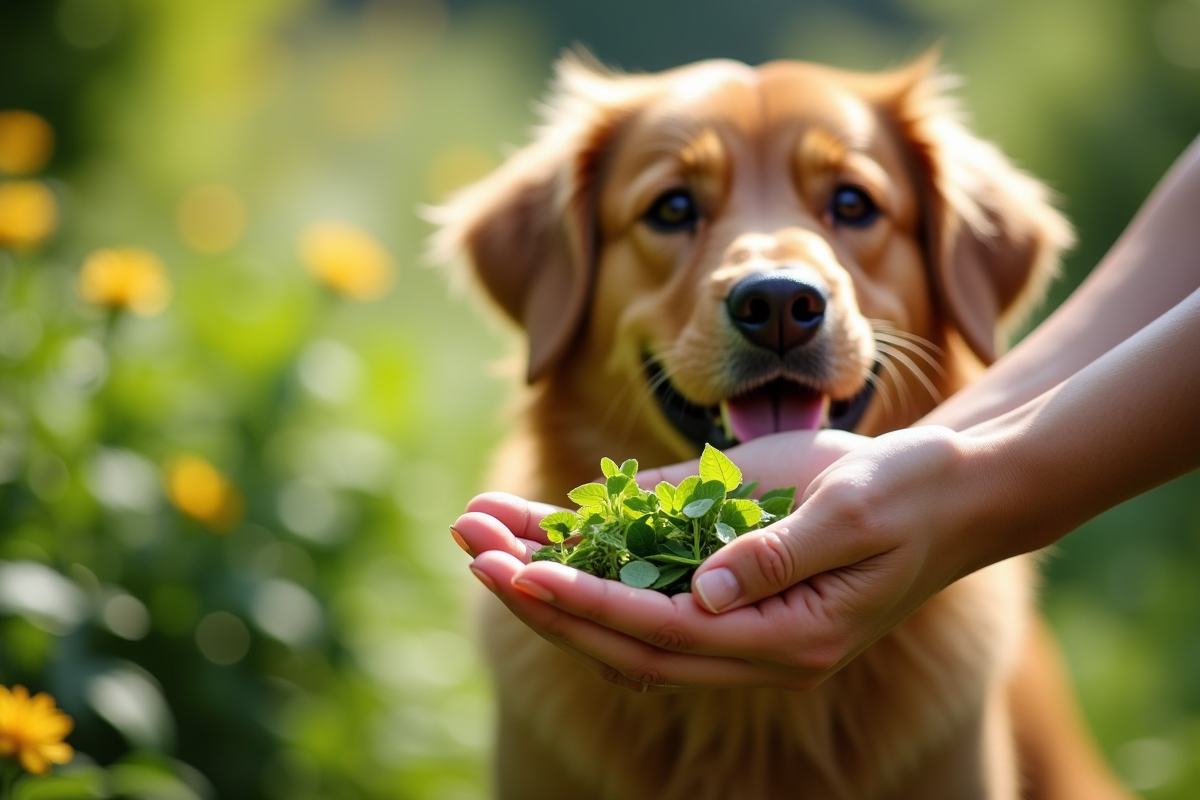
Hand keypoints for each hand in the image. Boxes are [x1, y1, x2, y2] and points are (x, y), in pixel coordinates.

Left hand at [453, 426, 1010, 691]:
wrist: (950, 487)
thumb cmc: (912, 492)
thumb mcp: (855, 512)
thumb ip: (780, 555)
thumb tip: (702, 591)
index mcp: (788, 638)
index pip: (664, 632)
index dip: (588, 603)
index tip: (521, 573)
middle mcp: (752, 641)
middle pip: (623, 635)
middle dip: (542, 594)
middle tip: (469, 548)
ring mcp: (737, 613)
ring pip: (623, 608)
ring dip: (548, 572)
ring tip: (474, 528)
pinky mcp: (729, 577)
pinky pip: (647, 574)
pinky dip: (588, 551)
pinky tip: (534, 523)